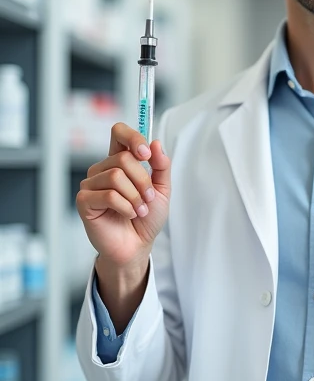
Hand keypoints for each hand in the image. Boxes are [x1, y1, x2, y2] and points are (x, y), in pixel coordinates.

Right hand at [75, 123, 170, 268]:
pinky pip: (108, 195)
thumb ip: (161, 167)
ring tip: (139, 210)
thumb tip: (156, 143)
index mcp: (119, 163)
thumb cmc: (145, 219)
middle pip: (123, 158)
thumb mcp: (161, 190)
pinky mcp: (84, 201)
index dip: (133, 137)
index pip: (119, 134)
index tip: (146, 153)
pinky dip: (125, 207)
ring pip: (116, 176)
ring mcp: (91, 185)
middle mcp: (102, 170)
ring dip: (135, 197)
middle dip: (143, 181)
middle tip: (148, 199)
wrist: (137, 246)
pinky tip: (128, 215)